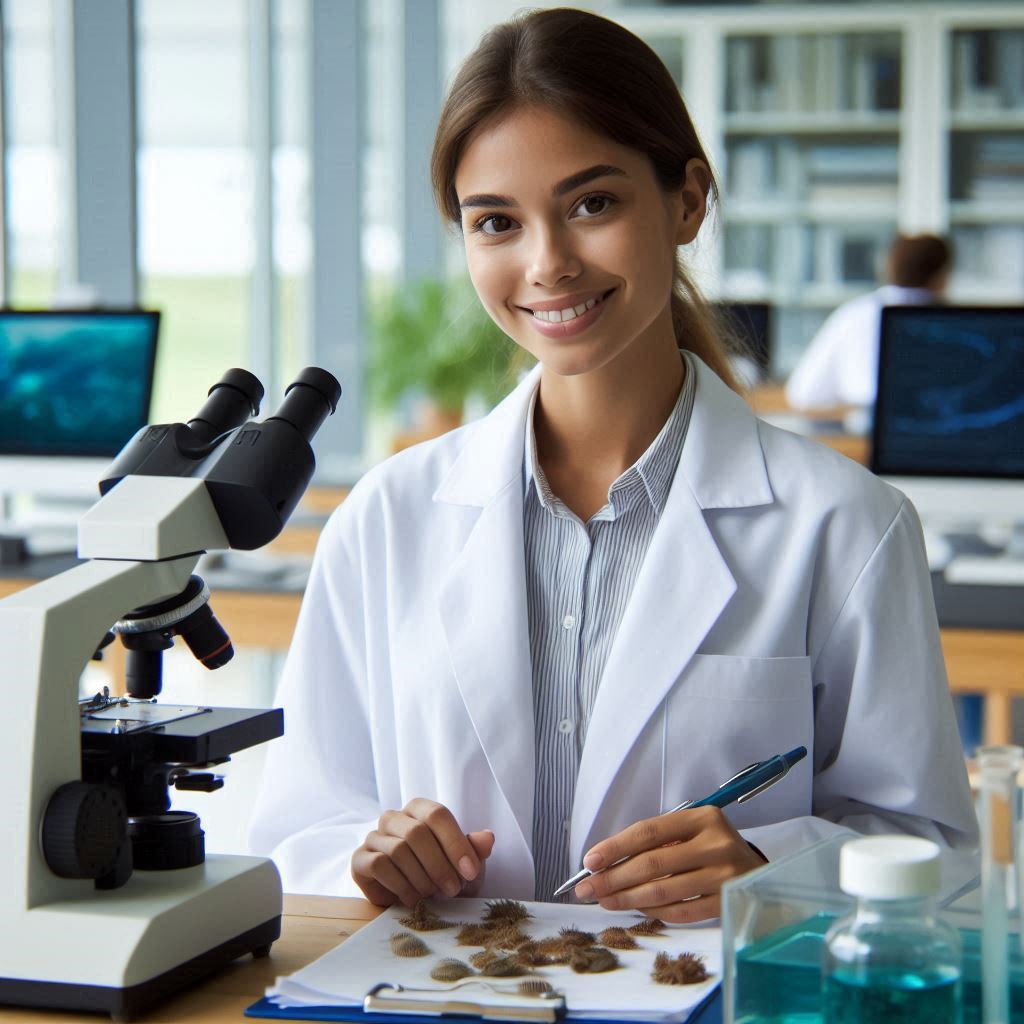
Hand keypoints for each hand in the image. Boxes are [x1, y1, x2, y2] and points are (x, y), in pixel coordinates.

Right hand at [351, 797, 495, 907]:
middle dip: (439, 865)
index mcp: (419, 809)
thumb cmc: (443, 875)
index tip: (471, 872)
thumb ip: (475, 850)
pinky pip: (379, 865)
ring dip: (421, 878)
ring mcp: (374, 837)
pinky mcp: (360, 859)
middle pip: (416, 832)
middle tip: (453, 890)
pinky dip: (401, 885)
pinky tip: (412, 899)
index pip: (437, 814)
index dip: (455, 843)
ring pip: (398, 849)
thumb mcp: (464, 865)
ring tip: (433, 895)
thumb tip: (488, 837)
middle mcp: (394, 817)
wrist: (415, 900)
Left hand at [573, 806, 766, 922]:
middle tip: (588, 888)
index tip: (590, 860)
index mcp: (702, 818)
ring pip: (664, 890)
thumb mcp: (692, 833)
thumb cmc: (712, 850)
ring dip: (628, 898)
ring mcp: (724, 875)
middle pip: (653, 863)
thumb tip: (606, 862)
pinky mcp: (728, 902)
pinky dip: (655, 912)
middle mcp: (716, 843)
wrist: (760, 875)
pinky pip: (682, 911)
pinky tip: (638, 910)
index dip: (616, 846)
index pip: (649, 831)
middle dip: (614, 877)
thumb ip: (658, 842)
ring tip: (606, 900)